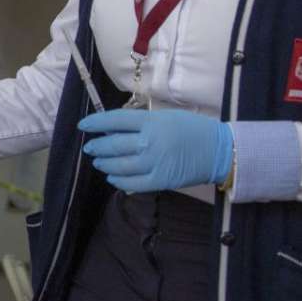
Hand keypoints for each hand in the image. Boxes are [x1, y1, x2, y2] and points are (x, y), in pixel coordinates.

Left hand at [78, 108, 233, 193]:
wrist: (218, 150)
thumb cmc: (191, 129)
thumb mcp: (165, 117)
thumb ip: (140, 123)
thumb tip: (112, 129)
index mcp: (150, 122)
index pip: (114, 120)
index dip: (95, 123)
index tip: (83, 125)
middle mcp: (148, 142)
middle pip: (112, 145)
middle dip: (96, 146)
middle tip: (90, 147)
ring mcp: (153, 163)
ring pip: (117, 166)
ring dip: (104, 164)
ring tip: (99, 161)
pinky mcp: (159, 181)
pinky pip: (130, 183)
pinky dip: (117, 180)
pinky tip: (113, 176)